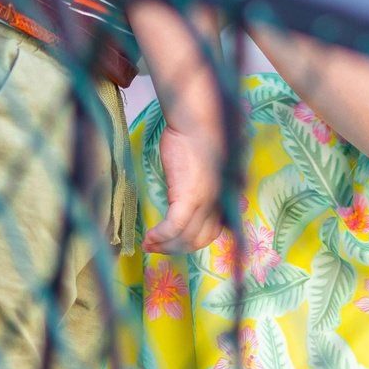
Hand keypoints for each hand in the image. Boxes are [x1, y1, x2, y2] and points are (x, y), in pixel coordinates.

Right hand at [147, 121, 228, 254]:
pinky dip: (160, 235)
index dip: (190, 242)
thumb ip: (199, 185)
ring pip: (186, 237)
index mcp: (220, 197)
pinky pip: (174, 226)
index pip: (210, 232)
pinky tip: (148, 237)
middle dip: (175, 248)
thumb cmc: (197, 136)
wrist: (197, 120)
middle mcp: (216, 203)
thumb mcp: (202, 167)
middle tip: (155, 247)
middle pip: (198, 239)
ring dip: (165, 245)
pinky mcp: (189, 195)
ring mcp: (204, 200)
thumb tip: (186, 195)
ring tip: (148, 244)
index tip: (172, 242)